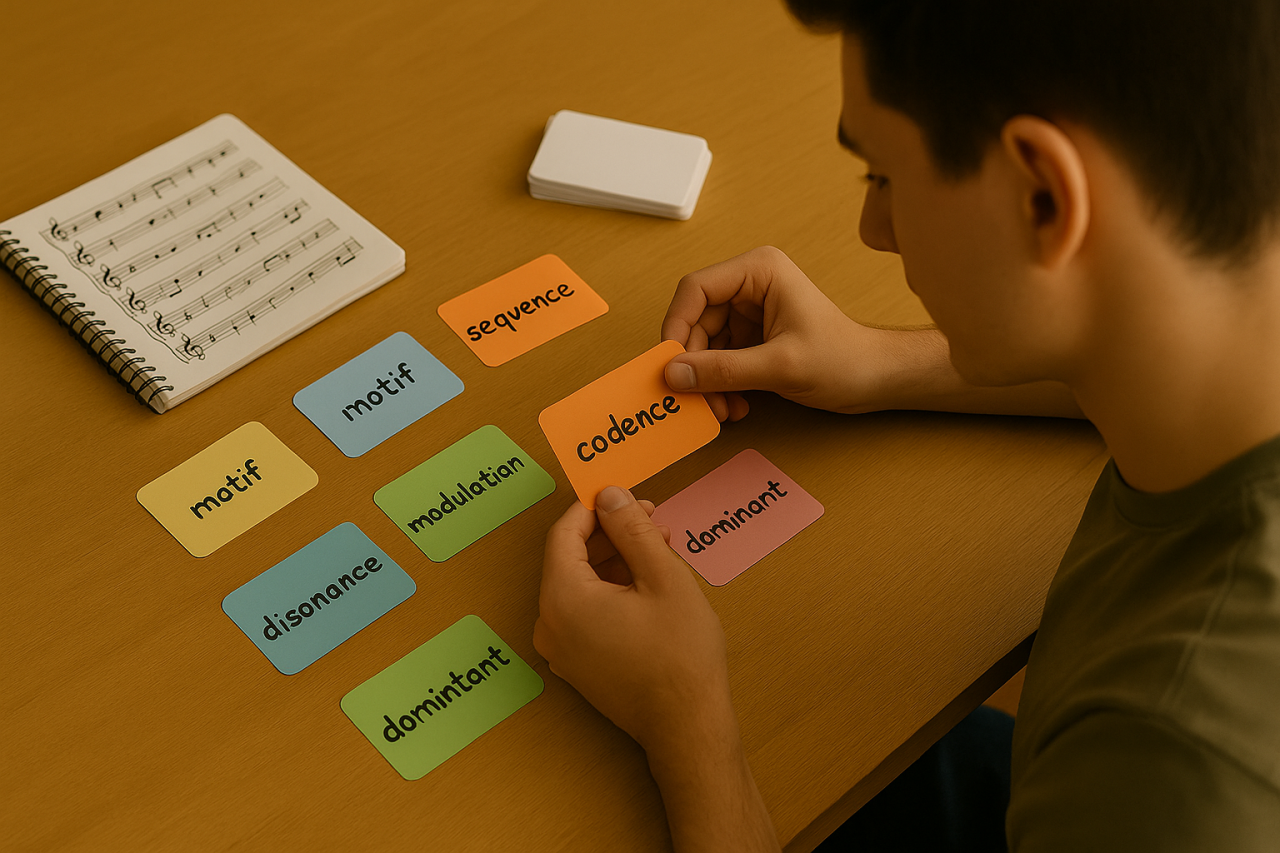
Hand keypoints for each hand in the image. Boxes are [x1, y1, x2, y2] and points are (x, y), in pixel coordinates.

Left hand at [535, 487, 779, 851]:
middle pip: (571, 559)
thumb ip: (632, 530)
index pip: (565, 533)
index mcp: (563, 598)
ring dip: (615, 561)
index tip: (626, 495)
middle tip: (653, 519)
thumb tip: (610, 496)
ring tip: (659, 548)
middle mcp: (550, 624)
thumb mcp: (663, 577)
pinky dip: (611, 591)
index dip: (595, 508)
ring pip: (581, 585)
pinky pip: (586, 612)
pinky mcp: (577, 664)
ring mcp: (561, 649)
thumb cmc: (679, 654)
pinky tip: (648, 584)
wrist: (686, 726)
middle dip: (611, 534)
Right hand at [661, 245, 909, 419]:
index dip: (677, 326)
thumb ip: (723, 369)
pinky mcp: (752, 337)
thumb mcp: (779, 366)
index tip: (671, 364)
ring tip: (723, 410)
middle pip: (696, 322)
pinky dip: (720, 385)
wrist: (875, 379)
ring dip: (707, 382)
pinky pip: (719, 359)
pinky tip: (734, 406)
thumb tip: (673, 373)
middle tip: (699, 400)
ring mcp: (749, 312)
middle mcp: (750, 286)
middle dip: (696, 365)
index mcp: (759, 271)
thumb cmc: (843, 360)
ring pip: (704, 346)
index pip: (696, 289)